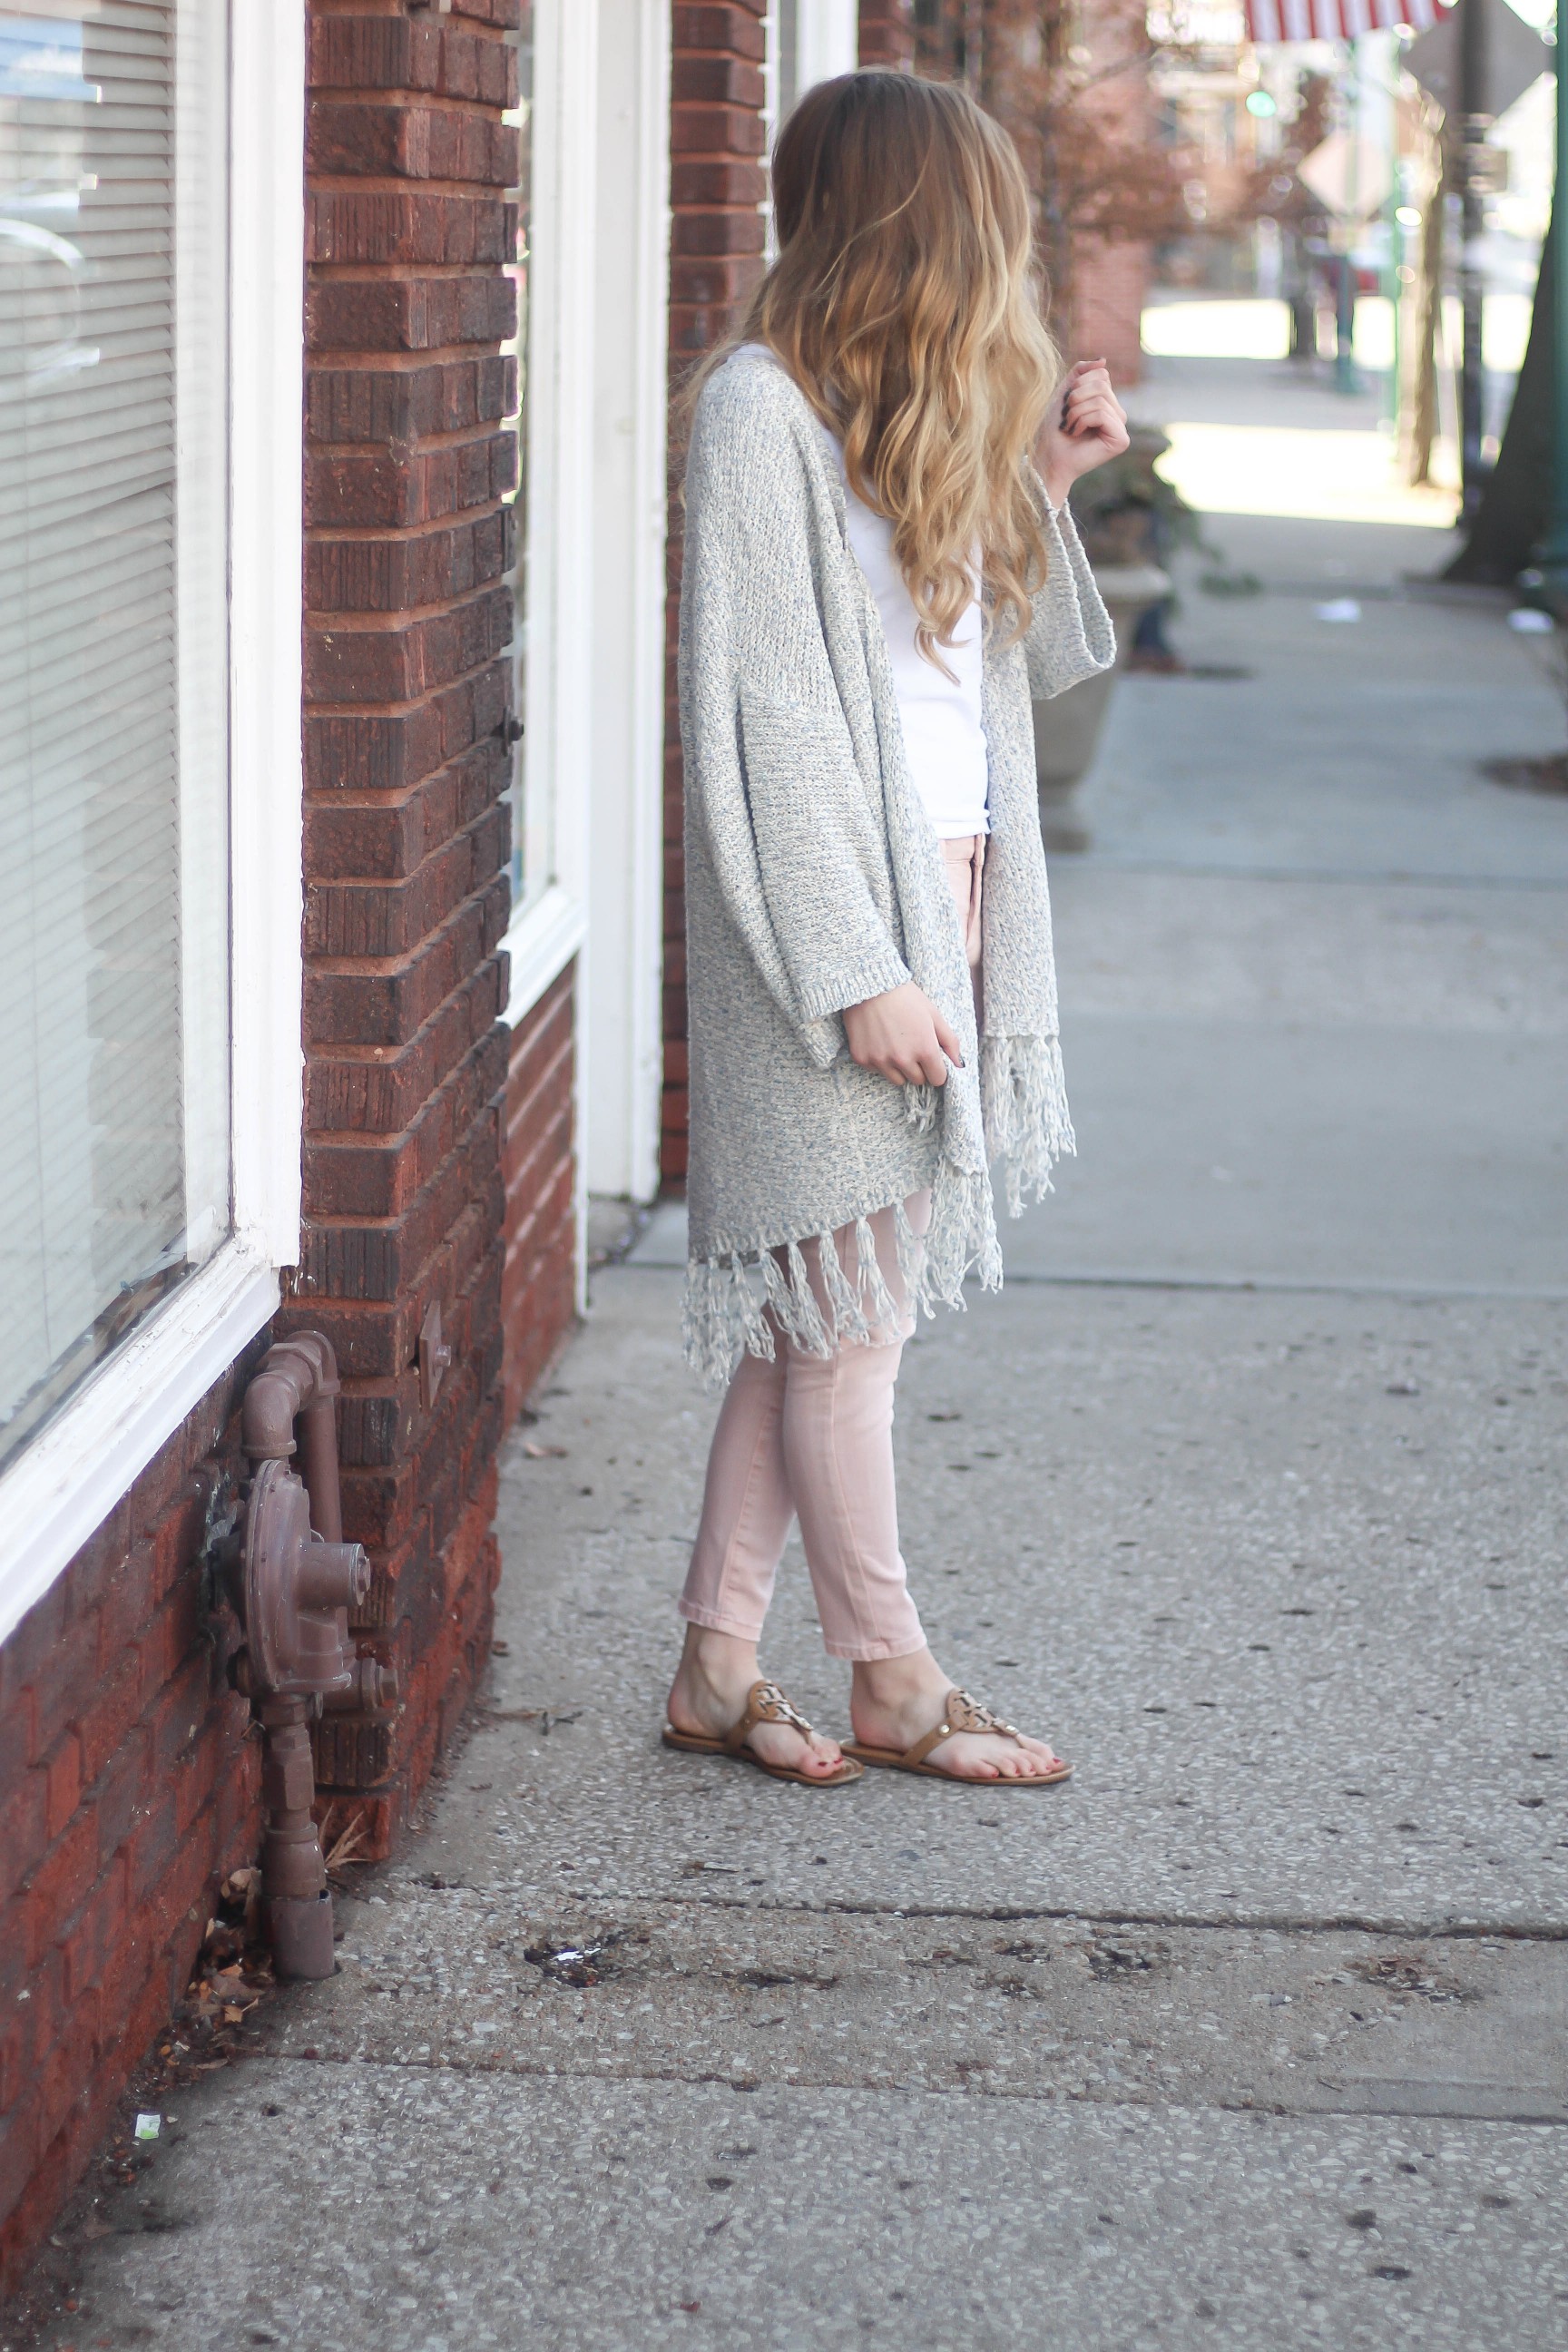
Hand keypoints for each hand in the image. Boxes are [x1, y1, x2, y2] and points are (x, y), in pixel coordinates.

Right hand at [843, 981, 962, 1086]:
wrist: (870, 986)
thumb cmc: (906, 998)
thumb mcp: (934, 1015)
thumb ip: (950, 1041)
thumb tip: (960, 1064)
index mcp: (925, 1050)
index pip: (937, 1079)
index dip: (937, 1069)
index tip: (931, 1059)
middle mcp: (903, 1059)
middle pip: (917, 1080)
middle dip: (919, 1068)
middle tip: (912, 1047)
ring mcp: (881, 1060)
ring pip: (897, 1080)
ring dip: (899, 1068)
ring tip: (895, 1045)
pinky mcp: (862, 1059)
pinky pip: (877, 1070)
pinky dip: (880, 1061)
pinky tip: (879, 1041)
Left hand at [1034, 359, 1129, 511]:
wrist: (1047, 458)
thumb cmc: (1053, 430)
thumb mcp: (1065, 394)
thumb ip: (1081, 373)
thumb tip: (1103, 360)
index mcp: (1108, 403)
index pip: (1101, 374)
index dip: (1078, 385)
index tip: (1066, 406)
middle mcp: (1118, 414)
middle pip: (1102, 384)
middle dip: (1076, 398)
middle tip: (1066, 418)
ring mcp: (1121, 428)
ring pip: (1101, 399)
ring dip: (1076, 412)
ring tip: (1069, 428)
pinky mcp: (1121, 440)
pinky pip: (1102, 413)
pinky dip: (1082, 421)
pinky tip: (1076, 434)